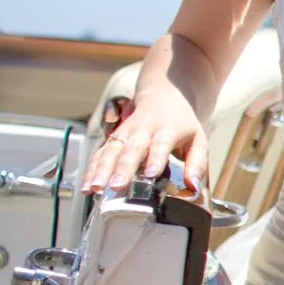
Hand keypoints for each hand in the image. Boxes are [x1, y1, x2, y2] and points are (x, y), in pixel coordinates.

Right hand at [82, 89, 207, 193]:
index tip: (150, 174)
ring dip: (101, 170)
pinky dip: (92, 170)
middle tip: (116, 186)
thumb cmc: (182, 125)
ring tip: (94, 189)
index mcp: (166, 131)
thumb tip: (193, 187)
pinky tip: (86, 187)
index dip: (155, 159)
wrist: (163, 95)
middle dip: (122, 168)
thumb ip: (197, 164)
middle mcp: (142, 130)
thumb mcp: (198, 141)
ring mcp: (124, 133)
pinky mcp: (112, 139)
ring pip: (110, 150)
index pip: (160, 145)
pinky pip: (99, 153)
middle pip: (131, 149)